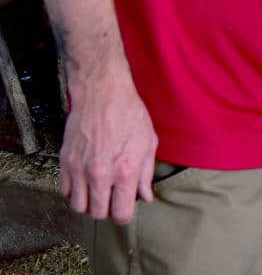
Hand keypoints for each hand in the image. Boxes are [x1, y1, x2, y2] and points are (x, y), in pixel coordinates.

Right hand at [58, 70, 157, 224]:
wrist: (103, 94)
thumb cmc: (130, 115)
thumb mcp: (149, 143)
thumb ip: (146, 174)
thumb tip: (145, 197)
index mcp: (125, 171)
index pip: (121, 213)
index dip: (124, 216)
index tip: (125, 209)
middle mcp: (100, 175)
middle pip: (98, 214)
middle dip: (106, 210)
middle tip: (112, 198)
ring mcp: (79, 169)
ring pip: (78, 206)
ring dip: (88, 203)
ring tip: (98, 191)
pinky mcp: (65, 162)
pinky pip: (64, 191)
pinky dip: (73, 191)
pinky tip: (84, 181)